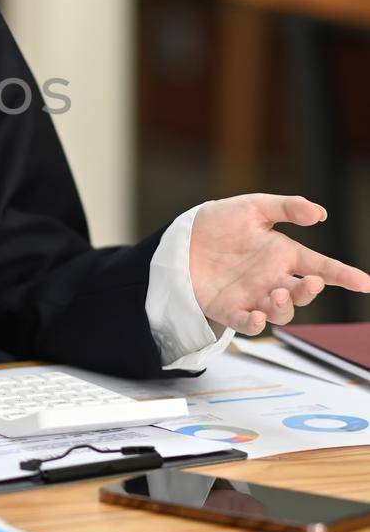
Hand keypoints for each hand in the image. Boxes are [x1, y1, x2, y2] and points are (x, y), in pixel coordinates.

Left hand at [189, 194, 369, 335]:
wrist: (180, 238)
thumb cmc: (220, 222)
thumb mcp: (253, 207)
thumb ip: (286, 208)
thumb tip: (320, 213)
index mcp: (283, 254)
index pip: (321, 266)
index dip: (344, 275)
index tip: (364, 283)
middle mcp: (273, 279)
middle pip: (301, 293)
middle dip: (309, 291)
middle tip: (309, 282)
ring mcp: (252, 296)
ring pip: (280, 313)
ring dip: (285, 307)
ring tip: (278, 294)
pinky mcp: (228, 309)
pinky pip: (246, 323)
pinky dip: (254, 324)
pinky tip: (257, 316)